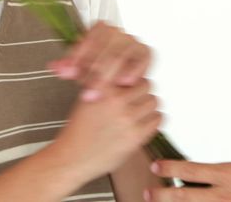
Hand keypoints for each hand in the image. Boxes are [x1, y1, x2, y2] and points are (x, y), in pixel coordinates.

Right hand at [46, 78, 162, 180]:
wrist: (72, 157)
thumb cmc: (78, 131)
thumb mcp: (87, 99)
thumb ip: (106, 88)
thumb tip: (125, 78)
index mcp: (103, 89)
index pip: (131, 73)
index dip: (132, 79)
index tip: (131, 85)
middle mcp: (116, 102)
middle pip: (147, 85)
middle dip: (142, 92)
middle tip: (136, 100)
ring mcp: (127, 118)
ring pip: (154, 102)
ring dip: (148, 106)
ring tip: (139, 112)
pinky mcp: (136, 136)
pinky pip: (157, 119)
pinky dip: (153, 120)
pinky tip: (143, 123)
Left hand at [50, 21, 151, 96]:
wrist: (115, 80)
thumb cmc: (95, 72)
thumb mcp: (79, 68)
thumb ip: (68, 66)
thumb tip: (53, 67)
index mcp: (100, 30)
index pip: (89, 39)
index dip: (78, 56)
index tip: (67, 74)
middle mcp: (118, 33)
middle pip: (104, 48)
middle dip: (93, 72)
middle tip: (85, 91)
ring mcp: (133, 41)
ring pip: (120, 55)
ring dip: (109, 75)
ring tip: (99, 92)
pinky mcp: (145, 53)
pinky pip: (142, 59)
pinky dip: (133, 70)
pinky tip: (124, 83)